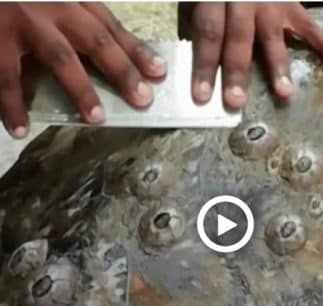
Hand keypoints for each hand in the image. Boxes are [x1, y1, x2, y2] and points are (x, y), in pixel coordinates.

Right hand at [0, 2, 165, 137]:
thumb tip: (112, 56)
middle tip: (142, 99)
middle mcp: (53, 6)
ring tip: (96, 118)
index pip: (110, 27)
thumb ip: (77, 19)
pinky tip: (21, 128)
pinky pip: (6, 74)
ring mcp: (23, 20)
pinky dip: (12, 104)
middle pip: (96, 40)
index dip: (136, 49)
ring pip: (59, 57)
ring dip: (80, 90)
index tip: (159, 71)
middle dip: (122, 71)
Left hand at [179, 2, 322, 107]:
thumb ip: (196, 20)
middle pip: (239, 37)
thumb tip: (196, 63)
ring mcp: (271, 2)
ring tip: (284, 93)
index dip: (203, 64)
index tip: (201, 96)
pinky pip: (312, 27)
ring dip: (278, 66)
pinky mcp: (293, 5)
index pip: (208, 32)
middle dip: (237, 71)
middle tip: (236, 101)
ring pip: (272, 36)